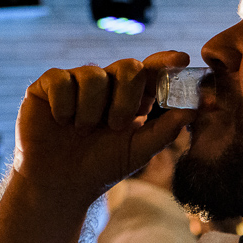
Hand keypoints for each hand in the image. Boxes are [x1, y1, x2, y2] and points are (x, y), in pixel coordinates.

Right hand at [14, 50, 196, 206]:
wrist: (62, 183)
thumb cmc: (102, 166)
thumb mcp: (138, 150)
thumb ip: (165, 130)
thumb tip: (194, 110)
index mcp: (132, 97)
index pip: (152, 71)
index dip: (166, 62)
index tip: (181, 59)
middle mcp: (107, 84)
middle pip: (128, 67)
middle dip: (126, 97)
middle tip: (116, 125)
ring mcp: (77, 81)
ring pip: (93, 75)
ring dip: (92, 109)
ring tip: (84, 130)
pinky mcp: (48, 85)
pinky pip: (61, 80)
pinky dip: (65, 106)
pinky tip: (62, 122)